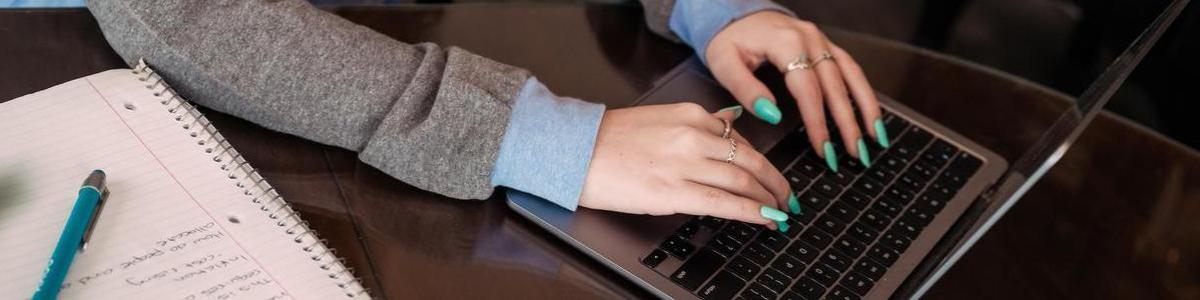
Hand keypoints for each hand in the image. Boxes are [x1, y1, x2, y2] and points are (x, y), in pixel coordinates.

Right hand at [578, 103, 794, 228]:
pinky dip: (753, 212)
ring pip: (744, 180)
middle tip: (787, 196)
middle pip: (750, 159)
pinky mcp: (675, 192)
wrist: (576, 150)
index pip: (739, 138)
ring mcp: (686, 163)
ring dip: (768, 199)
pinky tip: (766, 220)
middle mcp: (694, 135)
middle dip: (775, 182)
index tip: (768, 174)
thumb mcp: (660, 117)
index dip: (760, 161)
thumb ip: (699, 121)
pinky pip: (725, 203)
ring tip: (778, 212)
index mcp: (690, 115)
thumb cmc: (610, 138)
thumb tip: (731, 120)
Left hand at [706, 11, 888, 170]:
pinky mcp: (826, 46)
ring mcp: (821, 41)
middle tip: (856, 153)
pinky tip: (872, 114)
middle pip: (835, 86)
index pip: (807, 88)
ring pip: (852, 76)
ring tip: (876, 138)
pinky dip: (864, 93)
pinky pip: (851, 69)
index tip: (823, 147)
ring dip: (866, 108)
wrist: (735, 15)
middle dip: (847, 123)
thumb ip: (746, 90)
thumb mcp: (725, 64)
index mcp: (786, 42)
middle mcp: (810, 39)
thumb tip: (772, 115)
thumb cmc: (729, 40)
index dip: (817, 121)